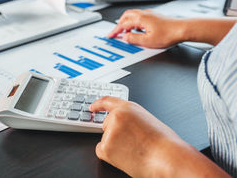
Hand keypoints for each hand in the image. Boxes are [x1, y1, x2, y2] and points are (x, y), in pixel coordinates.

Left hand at [90, 97, 228, 176]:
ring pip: (105, 138)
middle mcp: (116, 116)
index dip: (98, 104)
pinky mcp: (105, 147)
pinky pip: (101, 150)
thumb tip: (123, 125)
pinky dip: (109, 155)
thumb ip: (131, 117)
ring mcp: (109, 132)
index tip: (92, 107)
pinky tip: (125, 156)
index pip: (107, 101)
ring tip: (135, 150)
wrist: (168, 159)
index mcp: (128, 107)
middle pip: (106, 124)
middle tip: (133, 142)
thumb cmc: (164, 144)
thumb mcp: (147, 119)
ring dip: (115, 144)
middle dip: (115, 133)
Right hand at [107, 9, 183, 47]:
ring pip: (132, 15)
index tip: (111, 35)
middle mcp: (144, 14)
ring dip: (126, 22)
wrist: (182, 29)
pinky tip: (137, 29)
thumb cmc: (169, 34)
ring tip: (126, 32)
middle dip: (119, 24)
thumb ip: (134, 39)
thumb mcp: (147, 41)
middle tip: (116, 32)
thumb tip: (125, 38)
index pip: (123, 25)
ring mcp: (150, 14)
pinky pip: (139, 16)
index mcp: (140, 19)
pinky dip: (134, 22)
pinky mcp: (155, 16)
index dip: (115, 31)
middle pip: (126, 16)